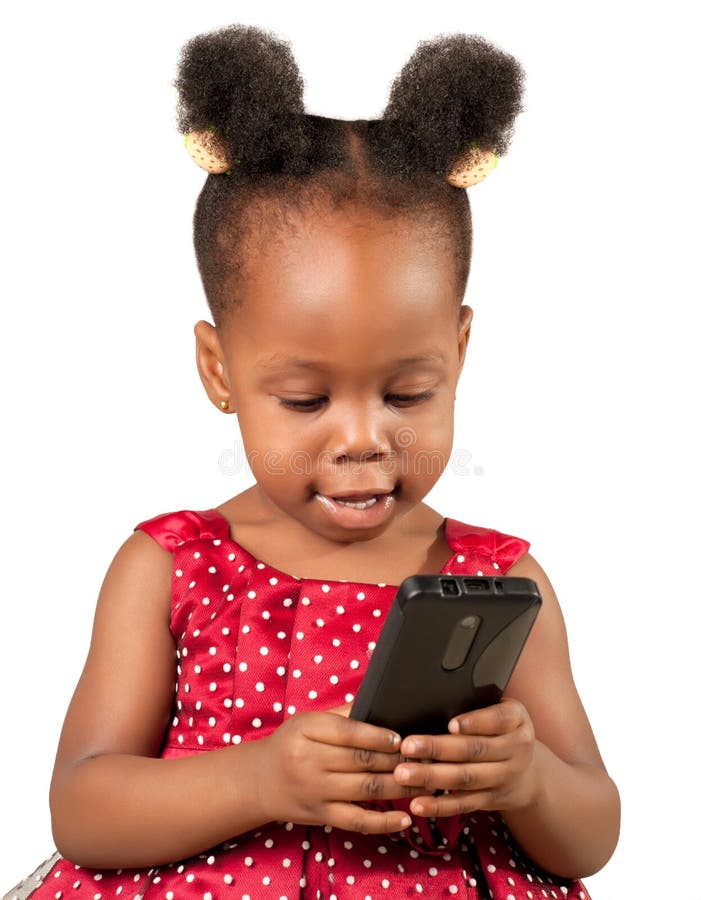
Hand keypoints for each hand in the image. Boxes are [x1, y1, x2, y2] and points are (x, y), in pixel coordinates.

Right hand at [257, 705, 420, 832]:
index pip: (349, 731)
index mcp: (307, 730)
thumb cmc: (290, 744)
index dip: (378, 735)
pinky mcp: (321, 816)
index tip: (403, 737)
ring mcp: (315, 791)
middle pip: (362, 760)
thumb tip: (382, 705)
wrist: (258, 781)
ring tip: (425, 781)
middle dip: (397, 759)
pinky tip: (406, 818)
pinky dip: (384, 822)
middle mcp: (309, 761)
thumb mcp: (308, 721)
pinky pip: (357, 821)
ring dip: (400, 786)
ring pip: (366, 789)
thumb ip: (342, 715)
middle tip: (425, 757)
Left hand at [393, 697, 538, 817]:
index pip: (497, 719)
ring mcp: (504, 777)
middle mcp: (515, 749)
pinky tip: (417, 804)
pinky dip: (439, 805)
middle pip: (474, 749)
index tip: (450, 724)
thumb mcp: (502, 711)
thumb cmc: (502, 730)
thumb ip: (477, 706)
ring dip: (432, 777)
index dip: (474, 722)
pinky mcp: (491, 799)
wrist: (529, 772)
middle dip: (438, 748)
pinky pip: (464, 804)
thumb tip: (434, 699)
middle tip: (407, 746)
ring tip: (403, 773)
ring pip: (466, 778)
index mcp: (516, 719)